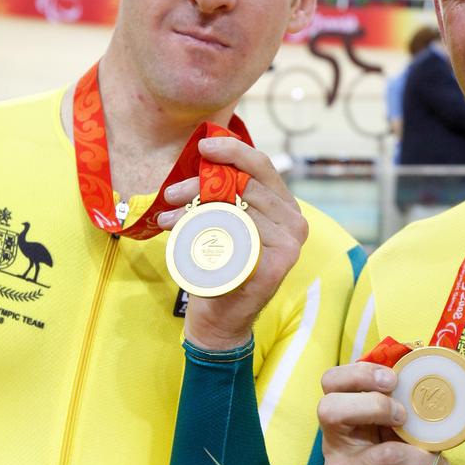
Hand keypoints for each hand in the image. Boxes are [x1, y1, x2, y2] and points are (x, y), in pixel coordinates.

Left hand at [158, 137, 307, 349]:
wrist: (221, 317)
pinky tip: (178, 232)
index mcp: (286, 207)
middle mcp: (295, 222)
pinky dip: (201, 228)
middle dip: (201, 184)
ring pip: (237, 207)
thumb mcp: (227, 222)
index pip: (262, 166)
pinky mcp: (277, 263)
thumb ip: (227, 194)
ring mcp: (290, 243)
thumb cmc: (222, 265)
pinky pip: (236, 233)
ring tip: (169, 216)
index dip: (233, 150)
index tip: (202, 147)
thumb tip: (204, 158)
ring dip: (195, 206)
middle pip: (245, 184)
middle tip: (172, 193)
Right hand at [318, 362, 450, 464]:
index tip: (392, 380)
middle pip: (331, 409)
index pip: (331, 383)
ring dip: (426, 461)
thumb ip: (407, 414)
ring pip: (386, 453)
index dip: (358, 374)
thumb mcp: (403, 437)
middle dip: (375, 406)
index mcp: (345, 421)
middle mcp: (333, 445)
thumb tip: (435, 386)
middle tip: (405, 418)